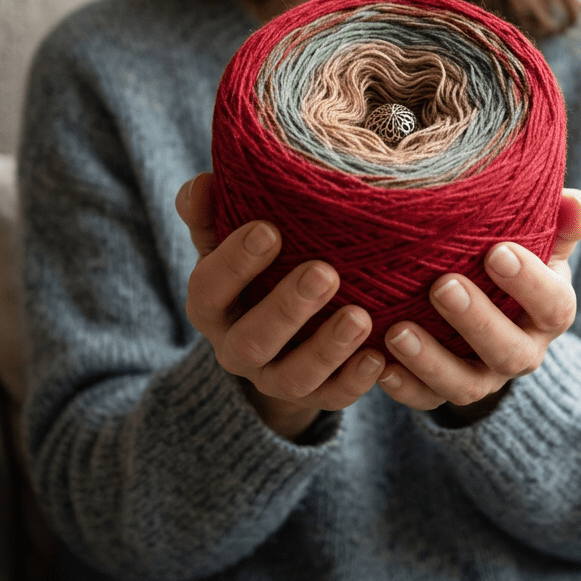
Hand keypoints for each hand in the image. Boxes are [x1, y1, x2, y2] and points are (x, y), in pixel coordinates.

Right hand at [177, 172, 385, 440]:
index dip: (236, 263)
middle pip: (252, 340)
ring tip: (360, 317)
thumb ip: (211, 214)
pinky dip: (356, 381)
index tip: (269, 230)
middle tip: (324, 273)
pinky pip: (333, 397)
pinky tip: (380, 357)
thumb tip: (201, 182)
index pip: (210, 288)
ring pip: (294, 377)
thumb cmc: (254, 270)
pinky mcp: (314, 397)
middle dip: (287, 308)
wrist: (273, 336)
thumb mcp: (226, 243)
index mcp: (211, 306)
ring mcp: (274, 378)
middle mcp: (236, 348)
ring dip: (327, 349)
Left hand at [377, 188, 580, 422]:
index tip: (497, 252)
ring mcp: (484, 376)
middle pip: (509, 352)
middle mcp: (522, 351)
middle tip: (442, 286)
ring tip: (397, 331)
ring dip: (431, 361)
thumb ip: (562, 221)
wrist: (491, 301)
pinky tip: (380, 367)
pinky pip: (426, 400)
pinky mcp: (444, 391)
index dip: (529, 283)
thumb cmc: (514, 257)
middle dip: (476, 321)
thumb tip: (576, 205)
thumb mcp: (544, 240)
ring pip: (466, 385)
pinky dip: (404, 388)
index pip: (554, 305)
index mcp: (550, 313)